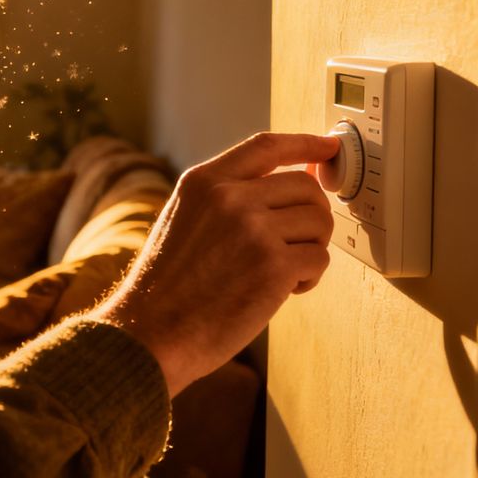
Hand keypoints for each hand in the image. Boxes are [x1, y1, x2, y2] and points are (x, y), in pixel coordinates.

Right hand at [90, 132, 338, 394]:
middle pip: (305, 187)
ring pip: (318, 221)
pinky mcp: (273, 266)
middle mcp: (230, 198)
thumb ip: (224, 197)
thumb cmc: (166, 287)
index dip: (304, 143)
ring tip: (282, 272)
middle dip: (311, 216)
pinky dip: (309, 278)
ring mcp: (253, 230)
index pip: (266, 146)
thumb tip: (285, 189)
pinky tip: (281, 292)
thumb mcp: (182, 219)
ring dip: (311, 248)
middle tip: (296, 244)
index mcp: (204, 182)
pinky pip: (319, 258)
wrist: (150, 334)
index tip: (328, 147)